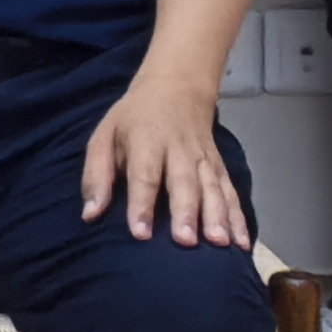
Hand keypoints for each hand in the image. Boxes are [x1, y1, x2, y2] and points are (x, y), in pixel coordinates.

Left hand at [82, 63, 244, 246]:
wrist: (176, 87)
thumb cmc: (134, 119)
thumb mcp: (105, 135)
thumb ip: (97, 175)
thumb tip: (89, 215)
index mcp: (146, 141)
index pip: (144, 175)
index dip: (141, 204)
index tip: (140, 234)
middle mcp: (178, 150)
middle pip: (183, 183)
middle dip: (185, 213)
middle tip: (185, 241)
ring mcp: (203, 159)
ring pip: (212, 188)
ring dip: (217, 217)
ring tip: (220, 244)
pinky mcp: (220, 167)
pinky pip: (231, 192)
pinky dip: (238, 217)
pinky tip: (242, 243)